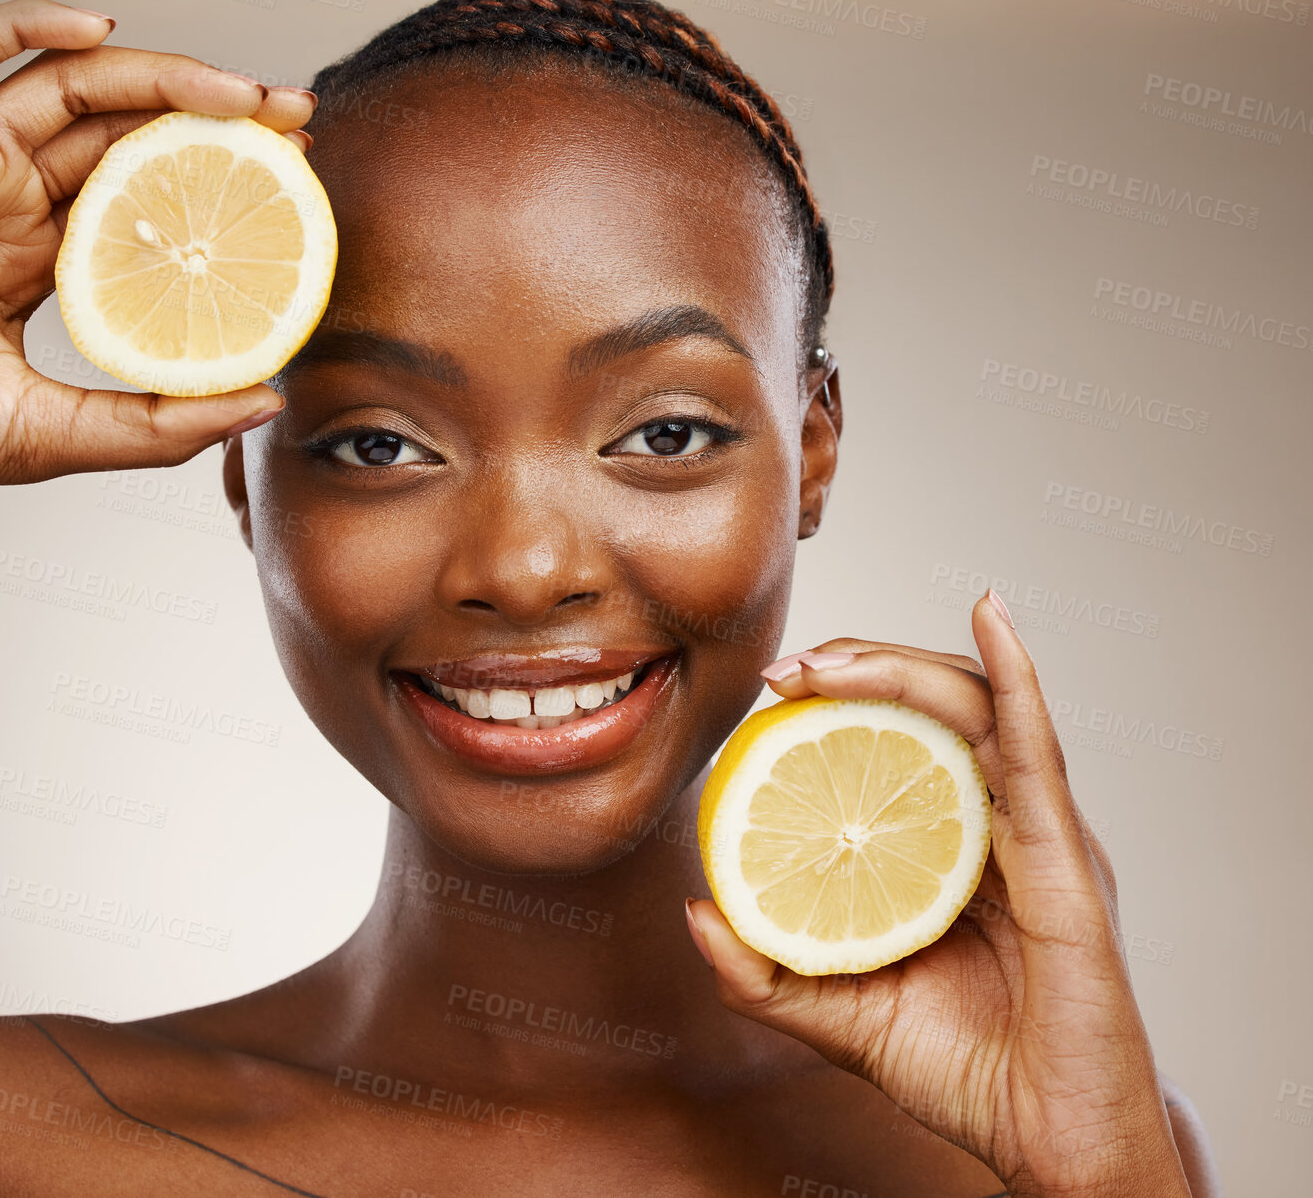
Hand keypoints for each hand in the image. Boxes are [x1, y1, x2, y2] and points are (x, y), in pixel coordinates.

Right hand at [0, 0, 313, 565]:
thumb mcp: (65, 436)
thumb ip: (165, 422)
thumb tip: (269, 400)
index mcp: (42, 269)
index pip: (149, 202)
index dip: (219, 181)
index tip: (293, 178)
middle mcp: (10, 212)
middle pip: (125, 135)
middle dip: (213, 116)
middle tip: (290, 118)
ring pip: (69, 89)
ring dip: (159, 75)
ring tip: (237, 91)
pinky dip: (24, 25)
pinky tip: (96, 29)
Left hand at [684, 593, 1191, 1197]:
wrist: (1044, 1143)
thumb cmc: (959, 1074)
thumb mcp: (835, 1016)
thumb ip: (764, 969)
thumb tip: (694, 910)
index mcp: (956, 847)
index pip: (905, 736)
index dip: (844, 694)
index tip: (773, 686)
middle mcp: (1004, 824)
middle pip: (939, 705)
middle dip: (862, 666)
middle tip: (787, 670)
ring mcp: (1040, 832)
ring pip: (976, 707)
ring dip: (899, 666)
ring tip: (831, 659)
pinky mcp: (1064, 855)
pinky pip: (1037, 744)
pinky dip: (1015, 671)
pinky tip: (989, 615)